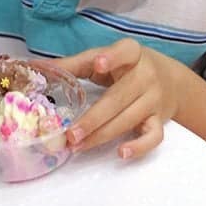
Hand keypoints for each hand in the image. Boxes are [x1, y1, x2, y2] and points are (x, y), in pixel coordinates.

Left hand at [56, 39, 186, 158]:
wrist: (171, 80)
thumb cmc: (126, 67)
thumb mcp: (103, 59)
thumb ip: (73, 65)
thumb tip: (34, 67)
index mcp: (131, 54)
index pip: (124, 52)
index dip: (112, 58)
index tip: (98, 63)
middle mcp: (146, 75)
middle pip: (118, 98)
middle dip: (93, 118)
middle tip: (70, 134)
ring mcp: (155, 99)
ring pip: (129, 119)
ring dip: (102, 135)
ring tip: (78, 145)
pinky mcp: (160, 119)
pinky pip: (153, 136)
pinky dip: (140, 146)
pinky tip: (121, 153)